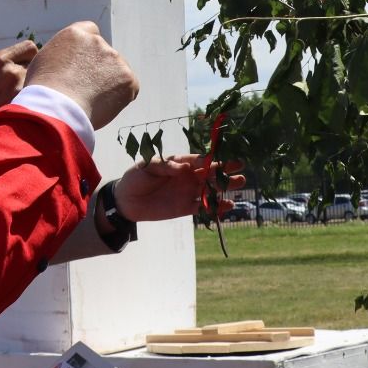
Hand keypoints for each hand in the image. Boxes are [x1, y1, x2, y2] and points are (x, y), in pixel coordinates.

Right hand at [0, 40, 37, 146]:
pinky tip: (19, 113)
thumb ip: (2, 68)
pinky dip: (31, 105)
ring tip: (17, 102)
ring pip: (38, 84)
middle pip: (35, 66)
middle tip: (19, 88)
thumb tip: (18, 65)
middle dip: (30, 74)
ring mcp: (19, 89)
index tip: (25, 66)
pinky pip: (36, 101)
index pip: (29, 48)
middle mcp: (11, 70)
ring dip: (32, 91)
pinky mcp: (24, 107)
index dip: (29, 57)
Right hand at [24, 22, 138, 128]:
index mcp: (75, 34)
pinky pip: (128, 89)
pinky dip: (119, 99)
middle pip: (104, 54)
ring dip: (109, 84)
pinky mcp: (128, 78)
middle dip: (99, 69)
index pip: (90, 32)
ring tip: (90, 103)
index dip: (88, 50)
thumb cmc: (42, 92)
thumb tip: (57, 57)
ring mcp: (115, 59)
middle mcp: (97, 42)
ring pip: (117, 72)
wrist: (57, 109)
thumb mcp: (41, 62)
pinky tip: (102, 108)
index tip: (84, 66)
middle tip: (86, 91)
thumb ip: (58, 54)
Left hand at [112, 154, 245, 221]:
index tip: (224, 159)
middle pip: (210, 172)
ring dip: (225, 187)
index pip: (199, 160)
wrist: (126, 201)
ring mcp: (188, 192)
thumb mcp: (147, 166)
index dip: (212, 159)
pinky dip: (216, 207)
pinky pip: (203, 207)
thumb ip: (165, 165)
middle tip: (241, 168)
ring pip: (211, 189)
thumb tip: (184, 168)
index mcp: (180, 163)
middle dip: (225, 170)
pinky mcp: (186, 208)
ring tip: (240, 183)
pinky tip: (228, 205)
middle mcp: (187, 176)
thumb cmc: (135, 177)